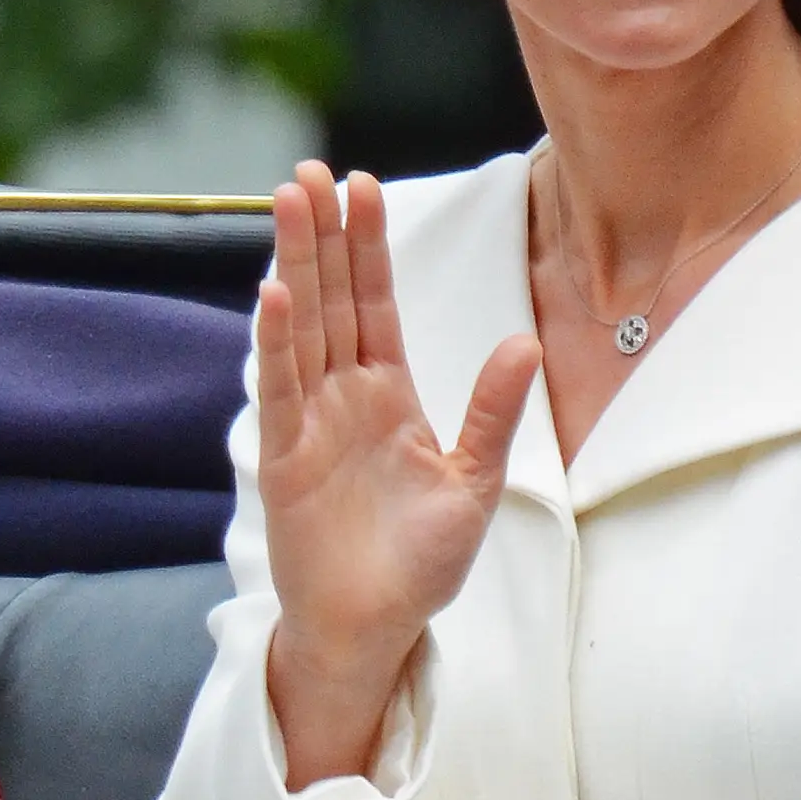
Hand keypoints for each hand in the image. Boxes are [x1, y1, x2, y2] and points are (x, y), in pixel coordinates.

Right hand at [251, 164, 539, 786]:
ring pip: (303, 327)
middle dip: (322, 234)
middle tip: (308, 170)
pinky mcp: (285, 460)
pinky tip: (277, 294)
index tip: (361, 185)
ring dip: (296, 265)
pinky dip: (278, 342)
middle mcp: (343, 398)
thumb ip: (493, 412)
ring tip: (288, 203)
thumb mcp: (475, 484)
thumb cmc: (421, 565)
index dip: (367, 246)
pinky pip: (282, 390)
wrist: (375, 629)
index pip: (373, 304)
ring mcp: (311, 423)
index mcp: (389, 396)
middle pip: (331, 299)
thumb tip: (523, 342)